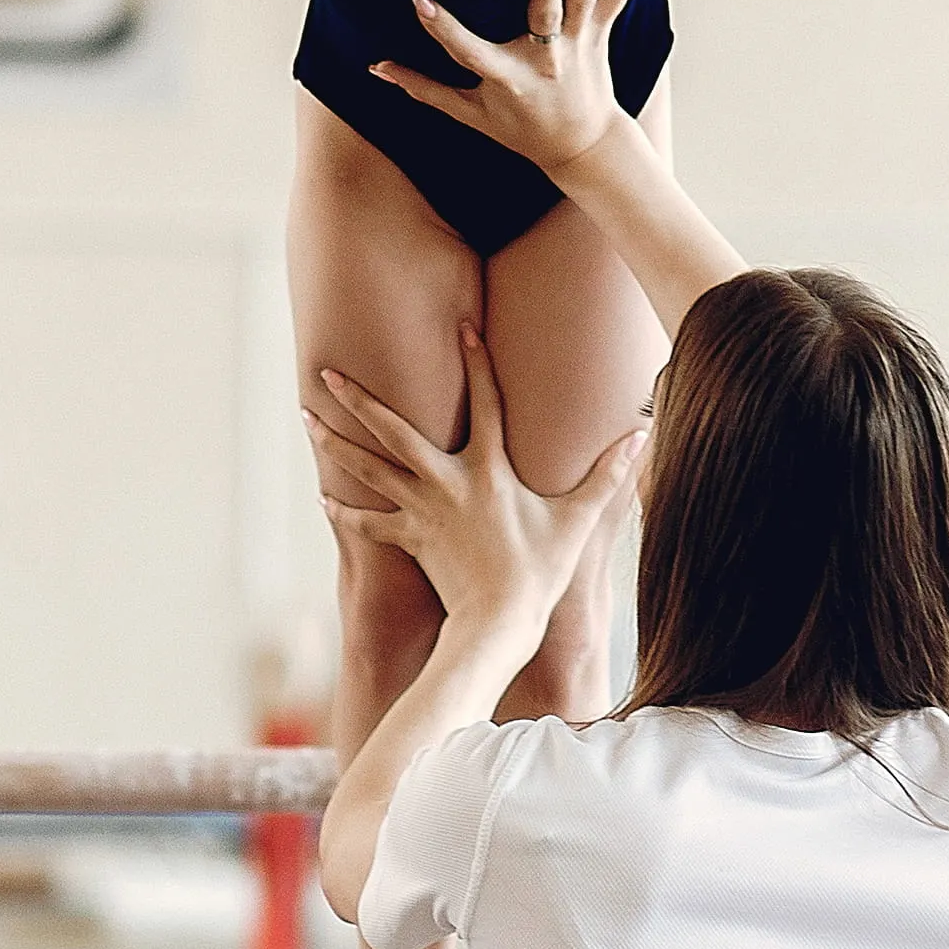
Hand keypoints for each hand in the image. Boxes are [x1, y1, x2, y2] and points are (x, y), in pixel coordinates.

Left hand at [311, 321, 640, 646]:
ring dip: (334, 443)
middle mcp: (447, 482)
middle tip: (326, 372)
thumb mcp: (578, 520)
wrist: (499, 623)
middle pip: (393, 430)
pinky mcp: (410, 540)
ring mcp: (422, 511)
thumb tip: (643, 437)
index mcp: (489, 469)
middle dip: (358, 398)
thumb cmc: (540, 571)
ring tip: (305, 417)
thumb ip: (608, 475)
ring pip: (368, 470)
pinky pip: (369, 524)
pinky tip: (325, 500)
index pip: (486, 402)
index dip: (477, 361)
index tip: (462, 325)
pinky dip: (346, 512)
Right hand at [377, 0, 642, 174]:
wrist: (582, 146)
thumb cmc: (520, 130)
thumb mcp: (469, 114)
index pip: (468, 50)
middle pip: (544, 20)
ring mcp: (576, 46)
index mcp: (507, 79)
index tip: (420, 2)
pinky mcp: (599, 36)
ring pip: (583, 4)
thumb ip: (423, 88)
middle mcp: (544, 62)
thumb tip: (376, 67)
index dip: (442, 28)